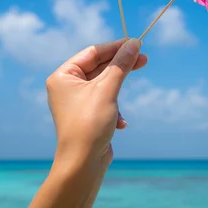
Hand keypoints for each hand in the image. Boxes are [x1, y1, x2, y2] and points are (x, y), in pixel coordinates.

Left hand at [46, 38, 146, 167]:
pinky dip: (114, 109)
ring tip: (123, 109)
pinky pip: (104, 101)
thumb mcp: (108, 90)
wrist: (82, 164)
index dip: (115, 47)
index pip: (92, 52)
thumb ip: (121, 65)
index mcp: (63, 76)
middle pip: (99, 67)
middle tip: (144, 59)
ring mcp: (76, 101)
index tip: (136, 43)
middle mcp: (66, 86)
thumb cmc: (89, 124)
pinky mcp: (86, 115)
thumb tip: (134, 43)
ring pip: (104, 85)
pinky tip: (120, 123)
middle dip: (121, 67)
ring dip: (117, 93)